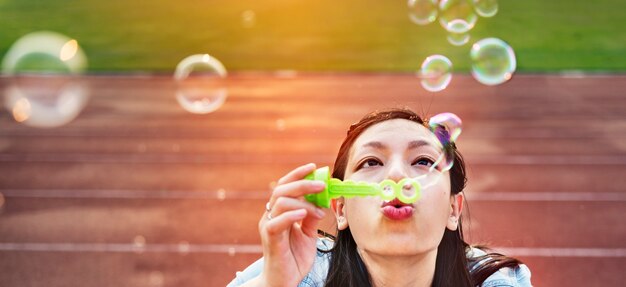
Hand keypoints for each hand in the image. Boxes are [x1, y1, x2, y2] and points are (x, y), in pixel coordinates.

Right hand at [258, 163, 326, 286]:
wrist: (284, 282)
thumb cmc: (294, 258)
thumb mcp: (309, 234)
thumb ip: (312, 217)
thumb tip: (322, 201)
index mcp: (279, 212)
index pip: (284, 185)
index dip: (297, 174)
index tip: (313, 167)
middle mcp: (270, 216)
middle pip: (281, 189)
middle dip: (303, 183)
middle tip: (322, 184)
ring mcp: (268, 227)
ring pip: (279, 202)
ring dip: (302, 201)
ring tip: (318, 211)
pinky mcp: (269, 240)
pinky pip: (275, 223)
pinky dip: (291, 216)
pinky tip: (304, 215)